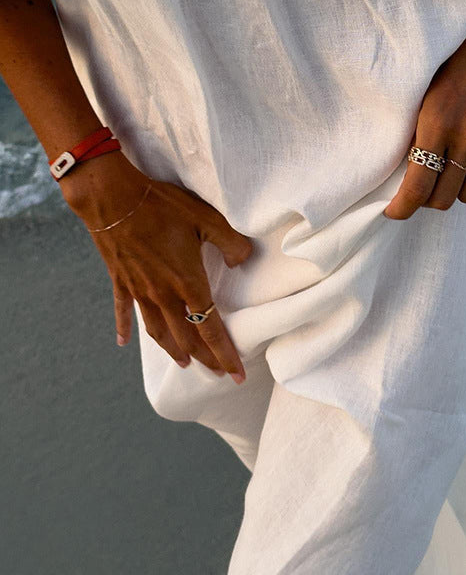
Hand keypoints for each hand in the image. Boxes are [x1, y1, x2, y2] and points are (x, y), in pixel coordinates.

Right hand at [60, 151, 251, 380]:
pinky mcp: (120, 281)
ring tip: (184, 363)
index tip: (237, 375)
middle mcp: (163, 295)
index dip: (226, 354)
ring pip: (158, 332)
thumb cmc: (162, 206)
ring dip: (173, 350)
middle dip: (205, 358)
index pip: (211, 329)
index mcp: (188, 283)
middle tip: (217, 372)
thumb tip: (243, 260)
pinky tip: (122, 343)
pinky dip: (124, 329)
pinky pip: (123, 311)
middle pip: (187, 338)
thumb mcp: (207, 219)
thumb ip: (231, 242)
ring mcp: (139, 290)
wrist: (113, 198)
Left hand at [383, 11, 465, 218]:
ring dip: (457, 189)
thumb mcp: (421, 95)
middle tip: (421, 187)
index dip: (402, 208)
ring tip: (449, 171)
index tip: (393, 211)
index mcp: (436, 125)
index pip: (417, 188)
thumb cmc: (451, 61)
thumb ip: (415, 134)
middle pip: (444, 198)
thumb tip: (405, 172)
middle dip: (428, 200)